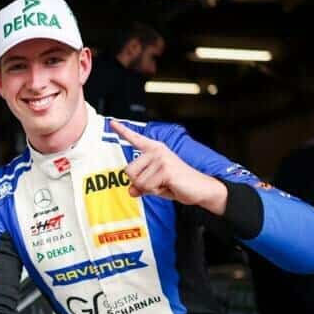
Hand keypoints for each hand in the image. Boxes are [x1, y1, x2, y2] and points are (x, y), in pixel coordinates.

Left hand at [109, 120, 228, 214]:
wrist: (200, 189)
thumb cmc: (177, 184)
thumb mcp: (154, 184)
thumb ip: (140, 186)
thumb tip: (131, 191)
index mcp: (154, 150)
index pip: (136, 139)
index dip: (123, 131)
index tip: (112, 122)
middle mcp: (156, 151)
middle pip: (129, 172)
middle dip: (140, 183)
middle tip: (159, 182)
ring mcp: (161, 159)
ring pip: (138, 182)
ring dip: (149, 189)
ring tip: (165, 183)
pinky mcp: (166, 170)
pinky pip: (147, 187)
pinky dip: (156, 192)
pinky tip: (169, 185)